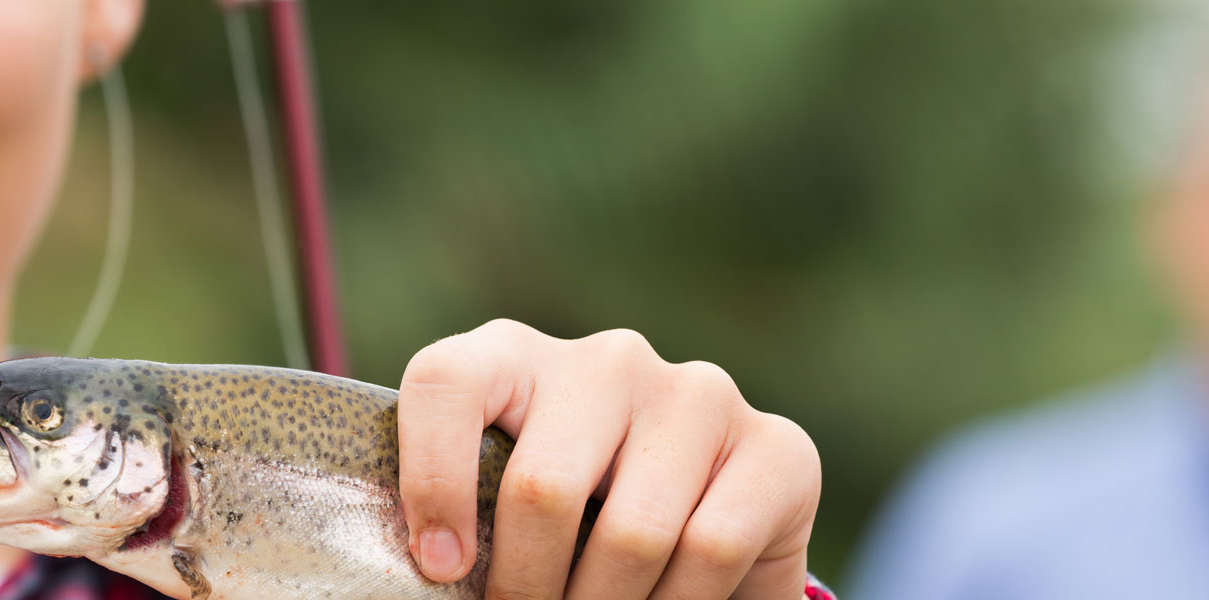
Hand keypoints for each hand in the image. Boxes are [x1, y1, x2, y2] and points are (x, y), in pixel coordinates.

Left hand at [397, 319, 819, 598]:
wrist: (706, 540)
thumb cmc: (571, 530)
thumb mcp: (507, 512)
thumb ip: (467, 524)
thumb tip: (438, 572)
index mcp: (516, 357)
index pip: (447, 382)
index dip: (431, 481)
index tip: (442, 568)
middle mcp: (608, 360)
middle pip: (543, 487)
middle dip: (526, 589)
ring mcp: (698, 394)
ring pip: (632, 533)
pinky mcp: (777, 444)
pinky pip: (712, 549)